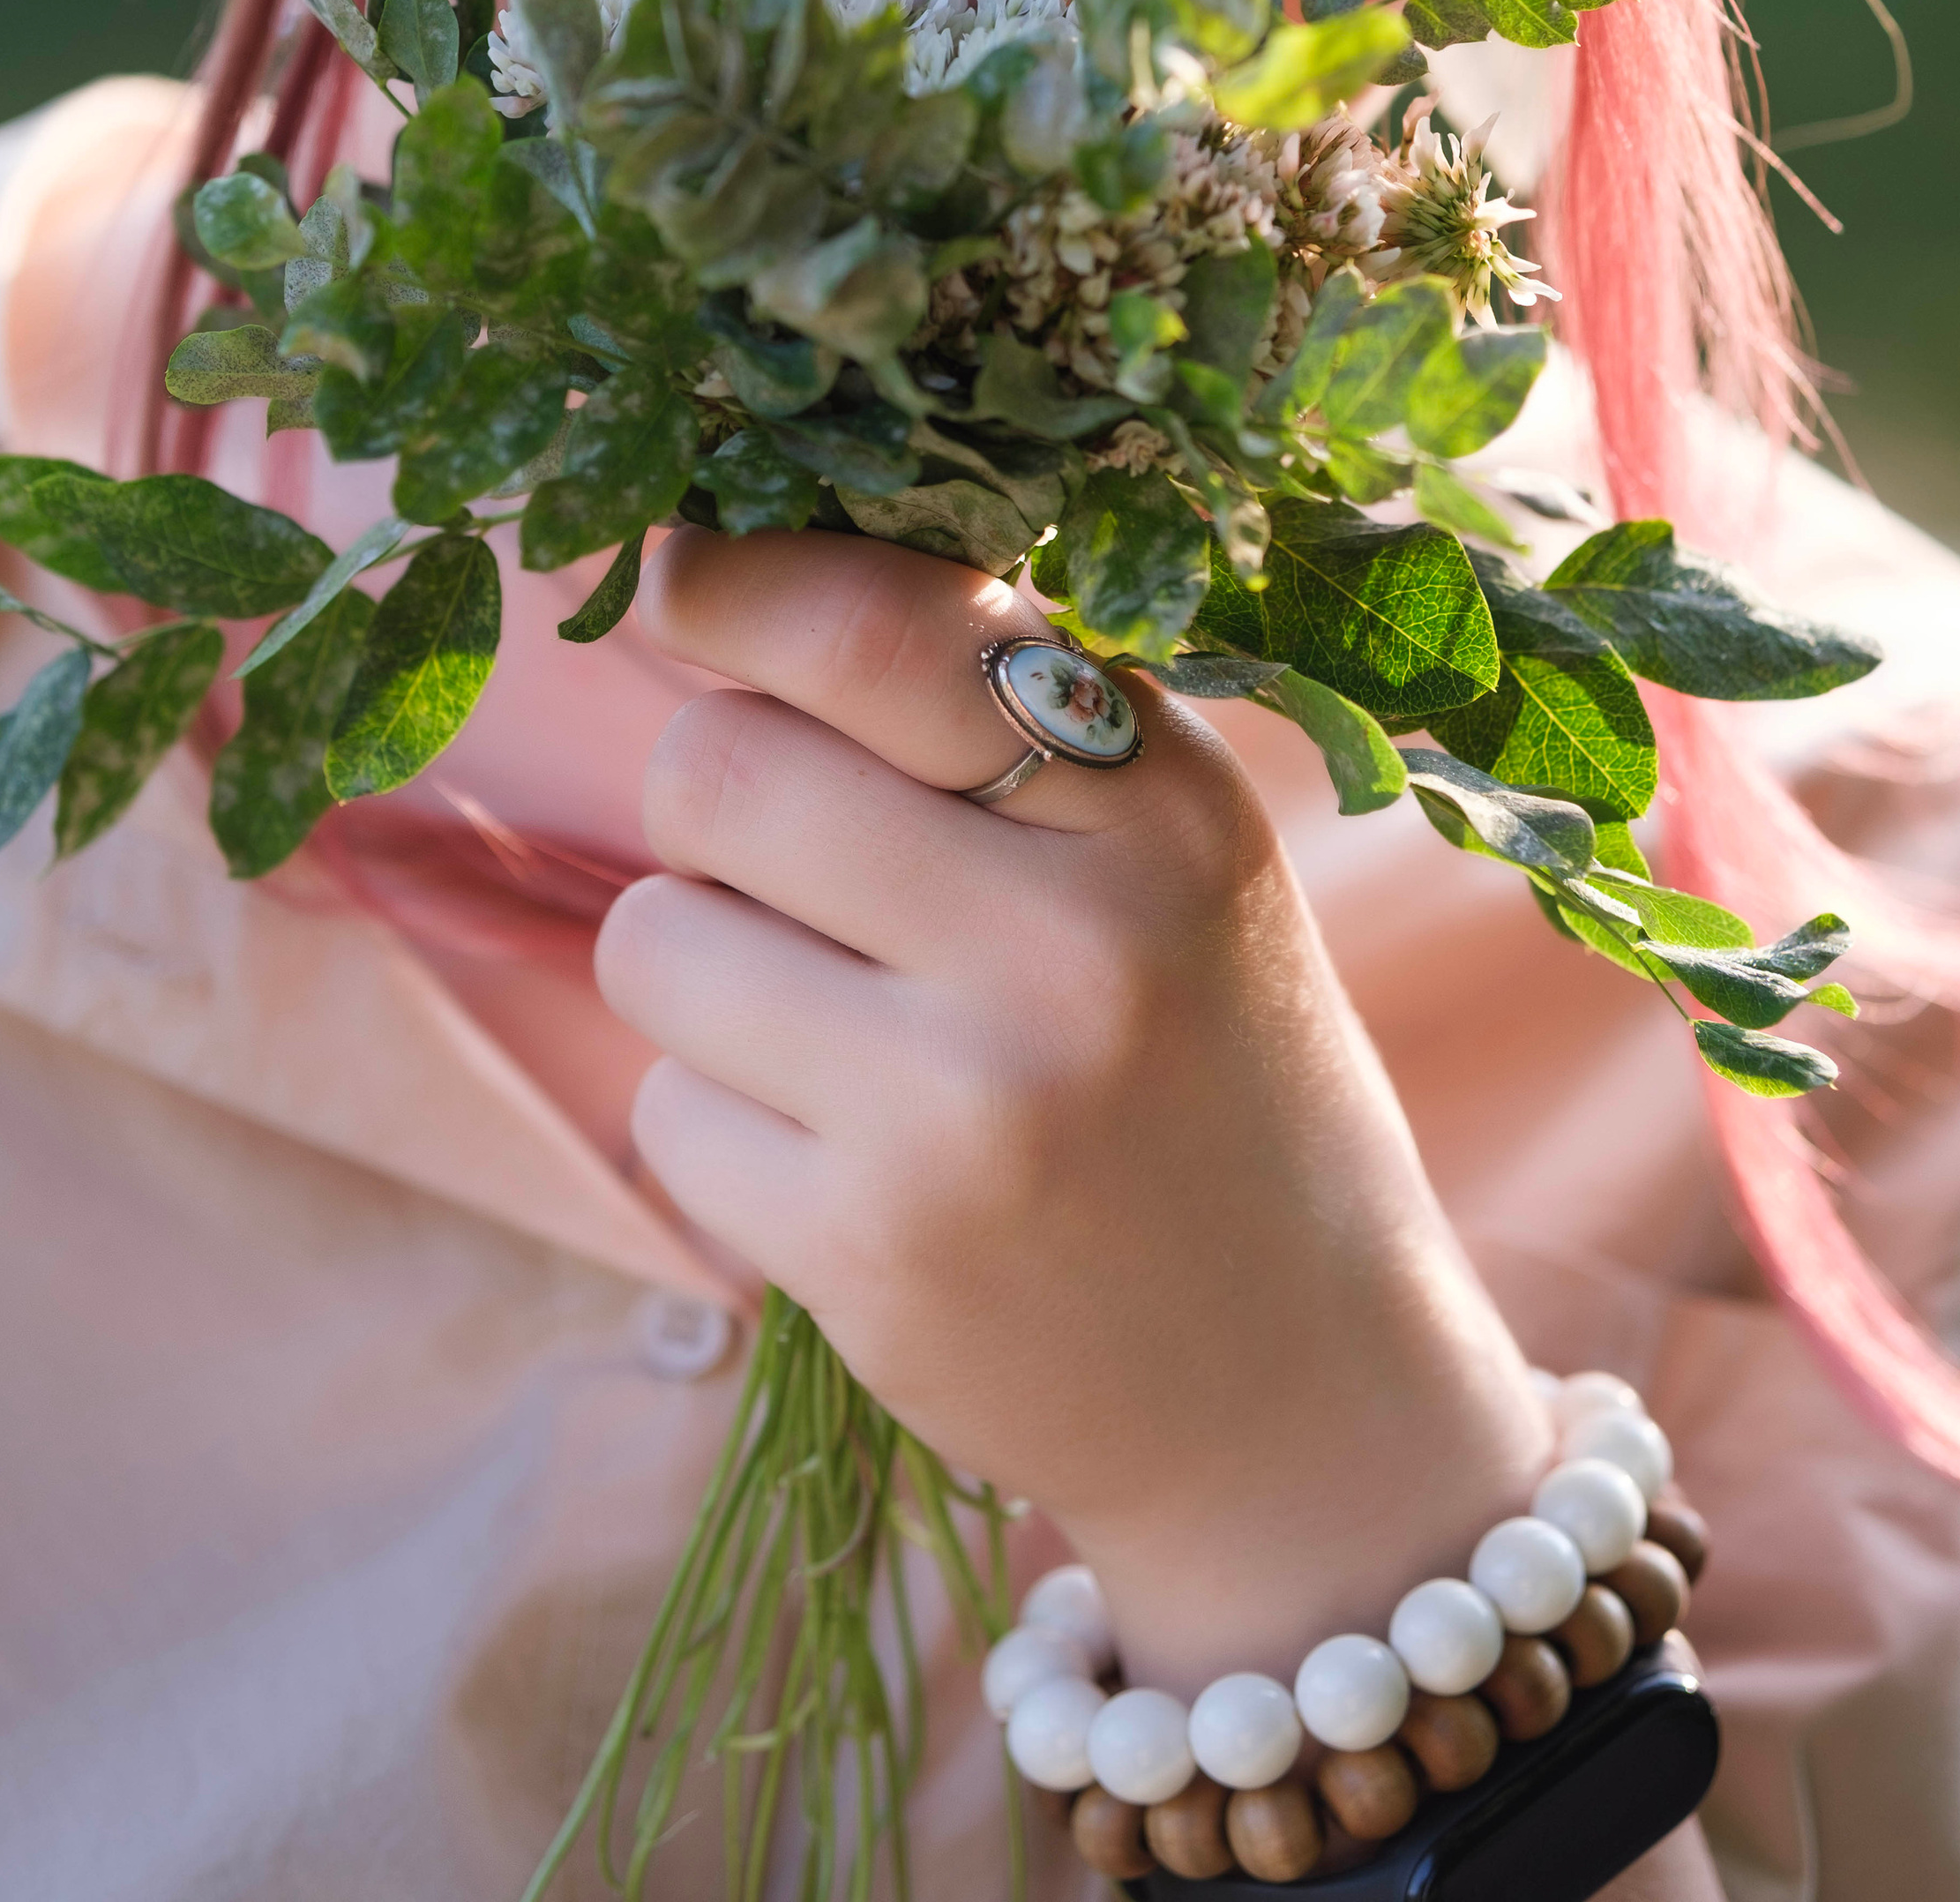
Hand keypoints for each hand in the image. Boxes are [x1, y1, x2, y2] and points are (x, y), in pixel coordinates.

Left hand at [595, 525, 1552, 1691]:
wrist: (1304, 1399)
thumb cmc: (1208, 1068)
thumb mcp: (1178, 856)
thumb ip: (1004, 712)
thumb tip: (732, 561)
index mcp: (1164, 809)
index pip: (884, 628)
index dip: (735, 580)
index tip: (673, 568)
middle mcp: (1072, 945)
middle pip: (716, 767)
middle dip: (712, 799)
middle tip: (789, 861)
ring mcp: (963, 1110)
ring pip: (654, 936)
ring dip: (699, 963)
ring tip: (829, 1020)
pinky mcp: (868, 1256)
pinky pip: (666, 1109)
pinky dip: (721, 1119)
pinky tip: (845, 1155)